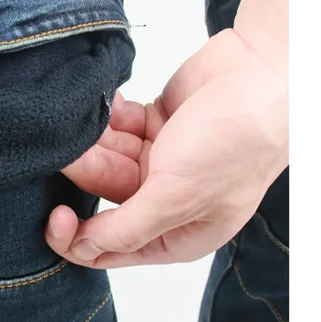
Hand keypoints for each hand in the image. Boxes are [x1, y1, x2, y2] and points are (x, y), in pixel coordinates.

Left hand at [45, 29, 287, 266]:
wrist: (264, 72)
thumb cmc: (235, 141)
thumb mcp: (177, 196)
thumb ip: (127, 228)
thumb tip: (83, 249)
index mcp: (179, 233)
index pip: (113, 248)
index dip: (78, 238)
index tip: (56, 214)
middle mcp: (169, 199)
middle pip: (106, 197)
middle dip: (85, 175)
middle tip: (62, 152)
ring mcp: (164, 159)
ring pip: (109, 158)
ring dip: (93, 142)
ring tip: (82, 121)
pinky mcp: (158, 122)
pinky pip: (119, 126)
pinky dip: (109, 116)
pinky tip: (108, 103)